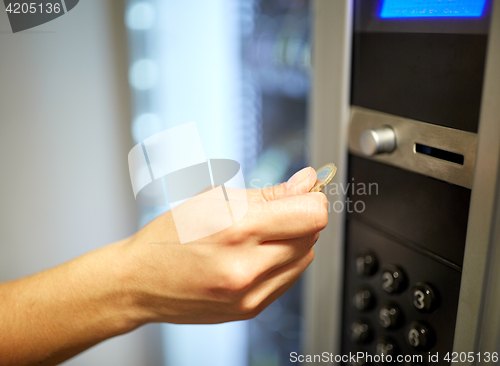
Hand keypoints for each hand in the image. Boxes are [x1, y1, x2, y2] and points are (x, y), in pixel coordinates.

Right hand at [122, 166, 328, 323]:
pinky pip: (288, 278)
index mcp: (236, 229)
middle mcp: (246, 267)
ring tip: (261, 233)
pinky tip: (257, 253)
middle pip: (312, 235)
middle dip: (301, 216)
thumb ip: (269, 193)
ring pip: (305, 257)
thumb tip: (307, 183)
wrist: (139, 282)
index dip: (312, 197)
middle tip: (279, 209)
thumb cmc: (168, 236)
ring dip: (294, 239)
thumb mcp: (213, 199)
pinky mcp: (251, 309)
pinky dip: (282, 261)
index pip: (311, 214)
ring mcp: (250, 294)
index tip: (305, 192)